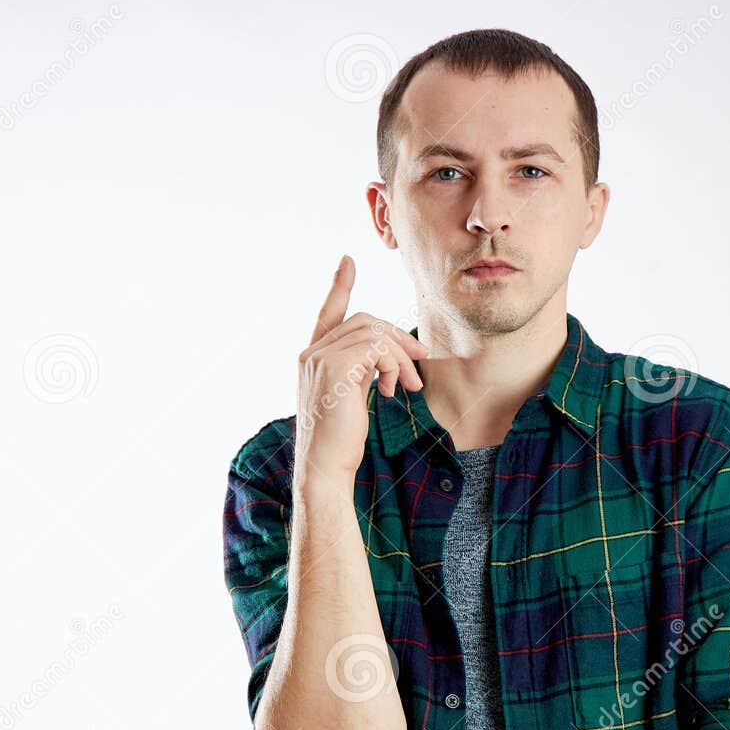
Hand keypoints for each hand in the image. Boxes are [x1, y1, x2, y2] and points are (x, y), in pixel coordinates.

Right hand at [295, 256, 438, 482]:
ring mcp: (320, 359)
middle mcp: (310, 354)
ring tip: (408, 385)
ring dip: (400, 358)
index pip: (327, 313)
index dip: (339, 286)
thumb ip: (359, 371)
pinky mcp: (336, 369)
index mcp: (312, 358)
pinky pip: (376, 349)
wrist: (324, 468)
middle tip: (419, 359)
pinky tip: (392, 390)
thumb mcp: (349, 398)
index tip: (348, 261)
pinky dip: (393, 366)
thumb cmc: (339, 442)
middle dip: (397, 337)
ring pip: (373, 334)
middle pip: (364, 321)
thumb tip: (388, 358)